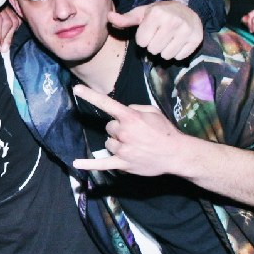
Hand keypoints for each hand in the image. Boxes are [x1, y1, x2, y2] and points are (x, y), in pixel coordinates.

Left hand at [0, 0, 20, 52]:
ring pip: (14, 22)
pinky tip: (9, 39)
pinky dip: (14, 31)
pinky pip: (17, 20)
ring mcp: (7, 8)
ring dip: (10, 37)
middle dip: (4, 38)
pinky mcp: (12, 10)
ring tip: (4, 48)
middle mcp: (1, 6)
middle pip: (8, 22)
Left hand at [71, 84, 185, 176]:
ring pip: (108, 143)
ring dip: (116, 143)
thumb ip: (134, 108)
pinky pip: (102, 164)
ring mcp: (122, 149)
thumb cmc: (165, 131)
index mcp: (130, 117)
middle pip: (109, 127)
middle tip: (135, 133)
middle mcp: (124, 132)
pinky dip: (89, 164)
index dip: (91, 95)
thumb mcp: (153, 111)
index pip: (107, 104)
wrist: (176, 154)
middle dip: (119, 129)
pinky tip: (76, 163)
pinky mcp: (123, 164)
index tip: (77, 89)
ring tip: (134, 145)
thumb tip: (122, 112)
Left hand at [109, 0, 202, 60]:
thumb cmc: (158, 13)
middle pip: (153, 50)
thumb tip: (108, 18)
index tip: (149, 31)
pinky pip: (180, 57)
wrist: (186, 7)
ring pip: (166, 55)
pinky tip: (177, 42)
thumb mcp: (140, 14)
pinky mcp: (196, 39)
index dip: (143, 39)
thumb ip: (124, 19)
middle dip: (153, 45)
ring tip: (167, 39)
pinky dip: (177, 53)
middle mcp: (173, 21)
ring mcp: (186, 30)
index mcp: (156, 14)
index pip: (141, 42)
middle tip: (159, 35)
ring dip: (164, 51)